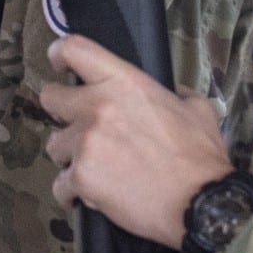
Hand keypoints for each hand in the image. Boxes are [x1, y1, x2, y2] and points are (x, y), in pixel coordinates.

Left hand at [42, 34, 231, 246]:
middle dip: (61, 112)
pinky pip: (60, 184)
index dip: (59, 54)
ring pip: (54, 145)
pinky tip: (91, 196)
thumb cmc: (200, 158)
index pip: (74, 49)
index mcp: (124, 82)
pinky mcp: (81, 177)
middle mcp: (98, 106)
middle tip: (79, 127)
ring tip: (94, 168)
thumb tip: (172, 94)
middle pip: (51, 98)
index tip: (58, 64)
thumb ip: (176, 95)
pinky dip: (72, 192)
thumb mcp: (197, 110)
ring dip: (70, 156)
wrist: (200, 203)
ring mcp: (86, 142)